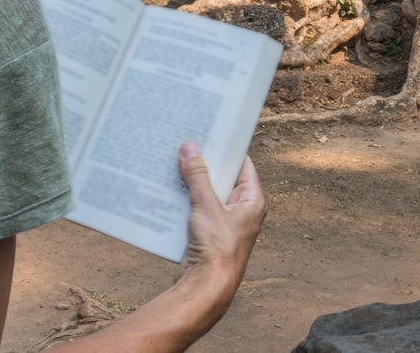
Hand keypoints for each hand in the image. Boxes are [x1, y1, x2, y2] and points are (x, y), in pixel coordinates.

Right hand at [52, 147, 265, 350]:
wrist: (206, 288)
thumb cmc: (217, 248)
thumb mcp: (206, 205)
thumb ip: (198, 176)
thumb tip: (190, 148)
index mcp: (252, 202)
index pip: (242, 165)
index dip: (227, 149)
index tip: (210, 132)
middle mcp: (242, 212)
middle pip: (222, 179)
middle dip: (204, 165)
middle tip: (186, 144)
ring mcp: (224, 225)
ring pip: (207, 195)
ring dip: (191, 183)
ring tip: (173, 163)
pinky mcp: (208, 236)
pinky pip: (196, 211)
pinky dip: (185, 201)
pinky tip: (167, 190)